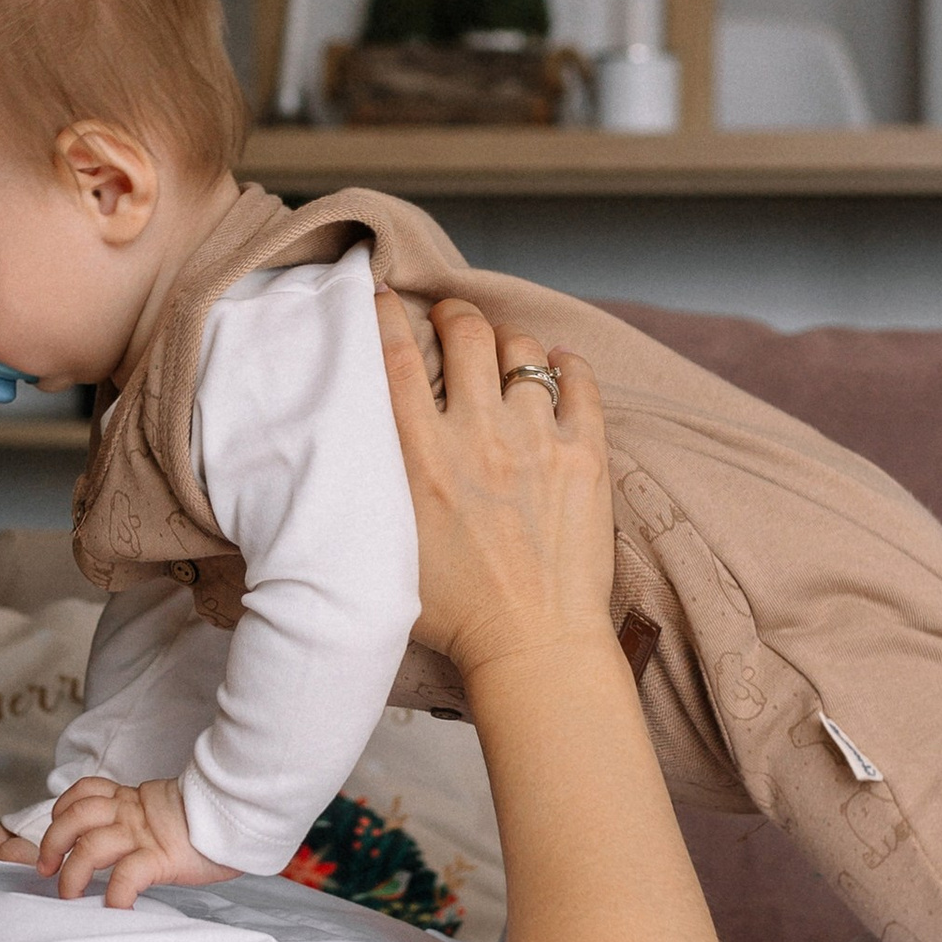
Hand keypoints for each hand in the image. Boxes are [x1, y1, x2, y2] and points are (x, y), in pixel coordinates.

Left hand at [37, 772, 230, 908]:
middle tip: (45, 867)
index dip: (61, 809)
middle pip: (75, 816)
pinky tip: (114, 908)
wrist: (244, 815)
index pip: (84, 792)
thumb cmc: (211, 823)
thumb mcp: (168, 812)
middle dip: (51, 842)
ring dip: (71, 872)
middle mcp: (132, 814)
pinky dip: (113, 895)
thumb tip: (123, 843)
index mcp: (132, 800)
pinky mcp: (161, 858)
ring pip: (91, 846)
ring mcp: (145, 835)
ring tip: (68, 893)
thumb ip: (145, 819)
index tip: (55, 833)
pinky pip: (127, 876)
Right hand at [377, 293, 618, 685]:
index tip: (382, 296)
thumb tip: (357, 447)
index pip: (394, 357)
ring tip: (504, 354)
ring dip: (508, 343)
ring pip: (522, 351)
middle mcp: (477, 435)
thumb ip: (377, 485)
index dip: (385, 313)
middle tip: (451, 319)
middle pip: (465, 333)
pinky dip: (567, 364)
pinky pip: (579, 382)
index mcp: (420, 456)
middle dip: (454, 314)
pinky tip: (559, 365)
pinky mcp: (584, 455)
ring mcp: (536, 440)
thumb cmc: (454, 612)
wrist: (532, 645)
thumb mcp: (387, 544)